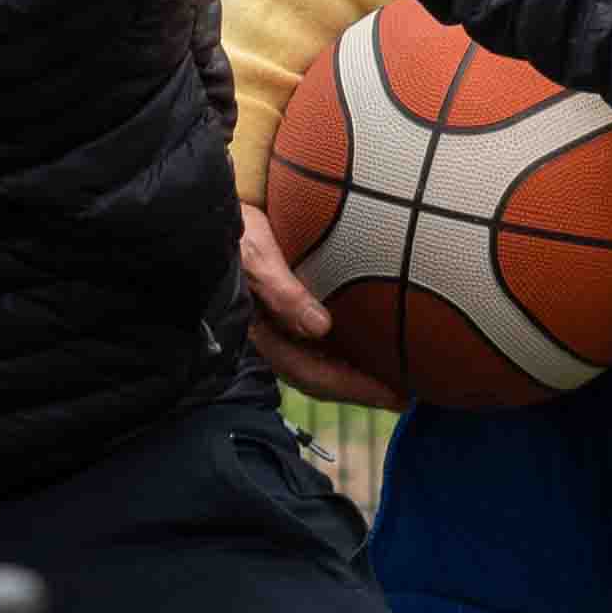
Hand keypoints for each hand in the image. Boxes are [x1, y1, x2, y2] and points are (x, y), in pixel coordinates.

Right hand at [239, 203, 405, 407]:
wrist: (204, 216)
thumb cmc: (230, 231)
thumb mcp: (255, 256)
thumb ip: (282, 293)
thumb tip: (320, 328)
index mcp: (259, 335)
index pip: (312, 374)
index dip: (354, 389)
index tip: (395, 396)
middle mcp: (268, 338)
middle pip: (319, 375)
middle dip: (360, 388)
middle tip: (407, 395)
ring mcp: (272, 328)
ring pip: (317, 360)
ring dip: (351, 370)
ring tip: (393, 374)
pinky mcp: (279, 311)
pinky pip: (314, 341)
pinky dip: (342, 348)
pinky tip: (366, 344)